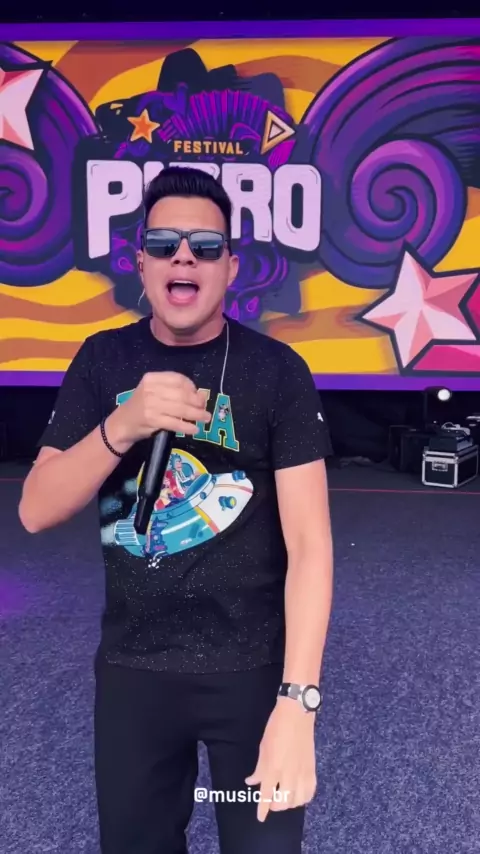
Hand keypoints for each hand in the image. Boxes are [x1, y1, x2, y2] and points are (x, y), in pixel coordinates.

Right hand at [107, 372, 210, 445]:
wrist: (121, 423)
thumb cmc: (141, 407)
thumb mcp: (153, 392)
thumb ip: (173, 391)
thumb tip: (201, 396)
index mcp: (152, 378)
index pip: (178, 379)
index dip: (192, 387)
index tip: (199, 396)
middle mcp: (151, 389)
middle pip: (182, 394)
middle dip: (197, 403)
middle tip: (205, 410)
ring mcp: (151, 405)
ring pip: (181, 409)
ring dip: (196, 415)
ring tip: (205, 419)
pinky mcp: (152, 420)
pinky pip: (175, 422)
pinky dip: (187, 426)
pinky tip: (194, 429)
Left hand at [245, 698, 316, 821]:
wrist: (297, 713)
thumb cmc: (276, 727)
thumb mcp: (263, 747)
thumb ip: (259, 768)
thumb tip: (252, 782)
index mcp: (273, 767)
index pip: (267, 795)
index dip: (263, 809)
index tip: (260, 817)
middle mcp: (288, 774)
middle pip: (283, 802)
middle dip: (275, 806)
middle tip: (271, 802)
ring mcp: (302, 772)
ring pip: (298, 800)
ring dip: (289, 804)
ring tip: (284, 798)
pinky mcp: (312, 769)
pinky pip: (310, 791)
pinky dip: (304, 797)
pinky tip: (298, 795)